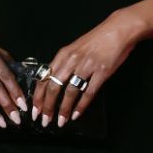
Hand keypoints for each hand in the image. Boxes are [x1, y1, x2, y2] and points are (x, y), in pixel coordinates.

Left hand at [33, 10, 142, 127]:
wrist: (117, 30)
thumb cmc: (97, 39)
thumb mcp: (75, 48)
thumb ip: (64, 63)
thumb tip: (53, 82)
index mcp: (63, 54)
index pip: (45, 78)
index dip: (38, 96)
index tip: (35, 110)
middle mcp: (72, 60)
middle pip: (54, 87)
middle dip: (48, 107)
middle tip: (45, 120)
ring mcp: (87, 66)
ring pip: (70, 92)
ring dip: (64, 109)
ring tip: (60, 121)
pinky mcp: (101, 72)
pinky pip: (88, 92)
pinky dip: (81, 106)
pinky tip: (76, 114)